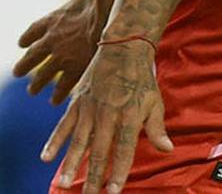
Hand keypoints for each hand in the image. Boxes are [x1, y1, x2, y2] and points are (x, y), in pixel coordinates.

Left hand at [13, 0, 98, 104]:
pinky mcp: (75, 70)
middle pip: (31, 57)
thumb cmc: (100, 2)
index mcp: (51, 21)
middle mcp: (51, 41)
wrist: (112, 20)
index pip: (31, 32)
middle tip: (19, 72)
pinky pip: (62, 86)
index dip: (27, 39)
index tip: (23, 45)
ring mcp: (62, 57)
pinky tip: (54, 101)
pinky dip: (57, 94)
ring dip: (37, 84)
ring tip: (33, 90)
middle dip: (24, 66)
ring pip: (43, 75)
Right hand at [44, 41, 172, 193]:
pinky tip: (46, 158)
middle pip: (100, 151)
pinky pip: (63, 126)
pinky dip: (54, 142)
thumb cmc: (141, 80)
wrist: (123, 50)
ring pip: (79, 142)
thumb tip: (168, 150)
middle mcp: (108, 115)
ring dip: (71, 164)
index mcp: (130, 117)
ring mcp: (90, 110)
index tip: (113, 191)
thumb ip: (157, 128)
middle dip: (94, 176)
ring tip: (65, 184)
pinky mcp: (77, 103)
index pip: (124, 150)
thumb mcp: (154, 102)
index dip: (119, 172)